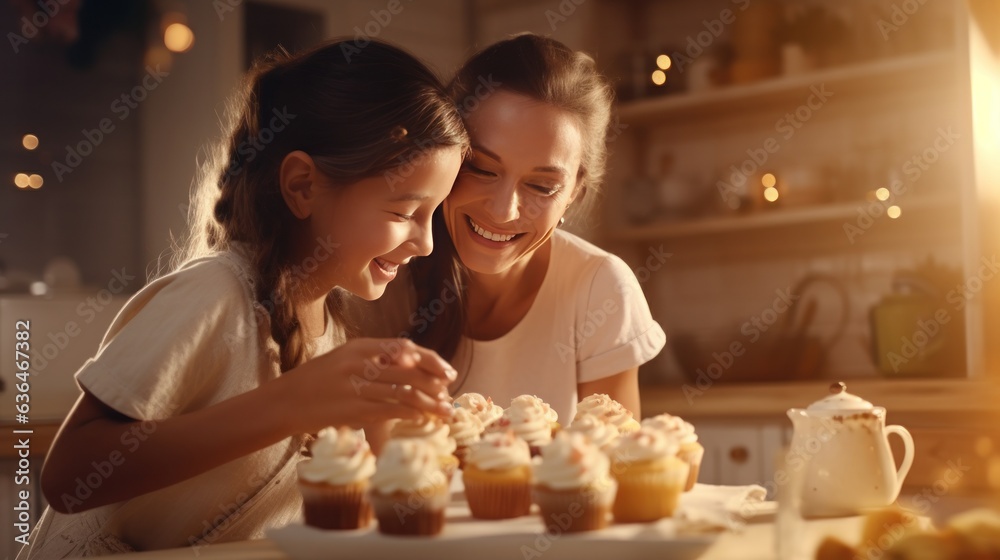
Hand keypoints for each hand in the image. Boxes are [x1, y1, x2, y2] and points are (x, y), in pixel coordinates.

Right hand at [287, 337, 455, 432]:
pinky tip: (424, 419)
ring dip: (430, 403)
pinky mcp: (354, 409)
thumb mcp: (346, 359)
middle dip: (436, 383)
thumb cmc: (319, 381)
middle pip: (410, 370)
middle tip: (450, 394)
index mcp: (361, 346)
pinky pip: (392, 410)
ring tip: (446, 412)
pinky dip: (412, 414)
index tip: (448, 372)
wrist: (287, 401)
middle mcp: (360, 362)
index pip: (406, 347)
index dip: (431, 360)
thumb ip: (376, 358)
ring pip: (405, 392)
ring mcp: (357, 386)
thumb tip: (412, 363)